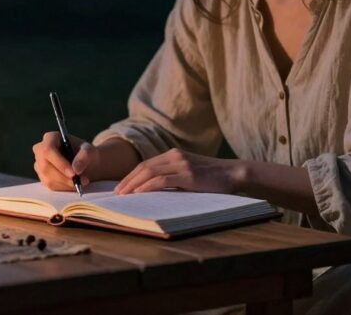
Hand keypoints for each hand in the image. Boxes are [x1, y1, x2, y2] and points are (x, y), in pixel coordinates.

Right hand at [32, 131, 100, 191]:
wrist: (85, 164)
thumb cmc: (86, 154)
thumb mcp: (90, 151)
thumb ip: (85, 156)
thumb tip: (76, 169)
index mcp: (50, 138)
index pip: (48, 150)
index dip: (59, 163)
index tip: (73, 173)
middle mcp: (40, 150)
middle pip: (46, 166)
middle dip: (64, 177)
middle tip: (80, 182)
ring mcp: (39, 164)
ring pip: (48, 178)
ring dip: (66, 183)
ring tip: (82, 182)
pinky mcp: (42, 177)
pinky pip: (51, 185)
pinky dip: (65, 187)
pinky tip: (75, 184)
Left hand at [113, 148, 241, 194]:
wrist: (234, 173)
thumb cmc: (213, 178)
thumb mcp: (189, 173)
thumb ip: (173, 177)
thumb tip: (153, 190)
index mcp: (173, 154)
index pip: (146, 164)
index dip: (130, 176)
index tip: (120, 187)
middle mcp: (175, 155)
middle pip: (143, 167)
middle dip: (127, 180)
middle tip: (116, 193)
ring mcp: (181, 164)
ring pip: (149, 172)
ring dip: (133, 184)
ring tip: (123, 195)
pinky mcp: (187, 175)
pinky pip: (162, 180)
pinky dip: (147, 187)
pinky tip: (139, 193)